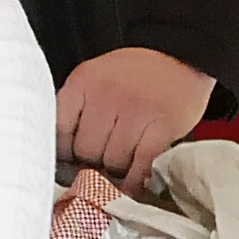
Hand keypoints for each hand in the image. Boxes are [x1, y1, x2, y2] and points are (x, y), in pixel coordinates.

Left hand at [56, 46, 215, 188]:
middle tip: (105, 159)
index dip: (65, 152)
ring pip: (112, 161)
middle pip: (86, 151)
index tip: (72, 160)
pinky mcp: (162, 126)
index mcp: (83, 81)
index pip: (59, 130)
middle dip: (94, 161)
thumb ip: (77, 109)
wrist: (179, 56)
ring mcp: (136, 110)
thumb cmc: (134, 75)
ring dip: (118, 169)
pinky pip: (141, 165)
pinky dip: (136, 180)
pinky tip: (135, 183)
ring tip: (125, 160)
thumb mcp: (95, 78)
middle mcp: (106, 94)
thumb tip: (64, 158)